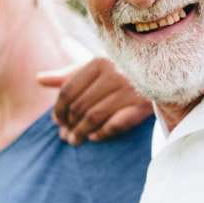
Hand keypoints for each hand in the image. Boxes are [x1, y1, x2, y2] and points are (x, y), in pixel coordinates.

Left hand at [37, 57, 153, 144]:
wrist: (164, 75)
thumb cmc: (125, 71)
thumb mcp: (98, 68)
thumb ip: (69, 74)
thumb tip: (39, 79)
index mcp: (99, 61)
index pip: (68, 90)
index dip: (58, 109)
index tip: (56, 121)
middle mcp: (114, 73)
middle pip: (79, 106)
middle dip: (69, 125)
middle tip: (64, 136)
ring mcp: (130, 89)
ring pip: (94, 117)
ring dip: (81, 133)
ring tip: (75, 140)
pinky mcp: (143, 105)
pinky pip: (115, 124)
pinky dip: (102, 133)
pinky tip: (94, 138)